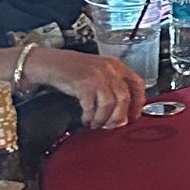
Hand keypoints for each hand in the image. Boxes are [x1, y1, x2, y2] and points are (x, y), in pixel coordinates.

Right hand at [25, 46, 143, 130]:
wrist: (50, 63)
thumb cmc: (74, 70)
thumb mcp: (99, 72)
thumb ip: (113, 86)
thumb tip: (124, 112)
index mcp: (117, 65)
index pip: (138, 84)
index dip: (138, 103)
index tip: (133, 116)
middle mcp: (110, 69)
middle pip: (125, 98)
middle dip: (119, 117)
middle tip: (111, 126)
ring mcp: (97, 75)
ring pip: (110, 104)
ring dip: (103, 119)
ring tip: (96, 124)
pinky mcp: (84, 83)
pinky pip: (92, 106)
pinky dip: (90, 117)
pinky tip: (86, 119)